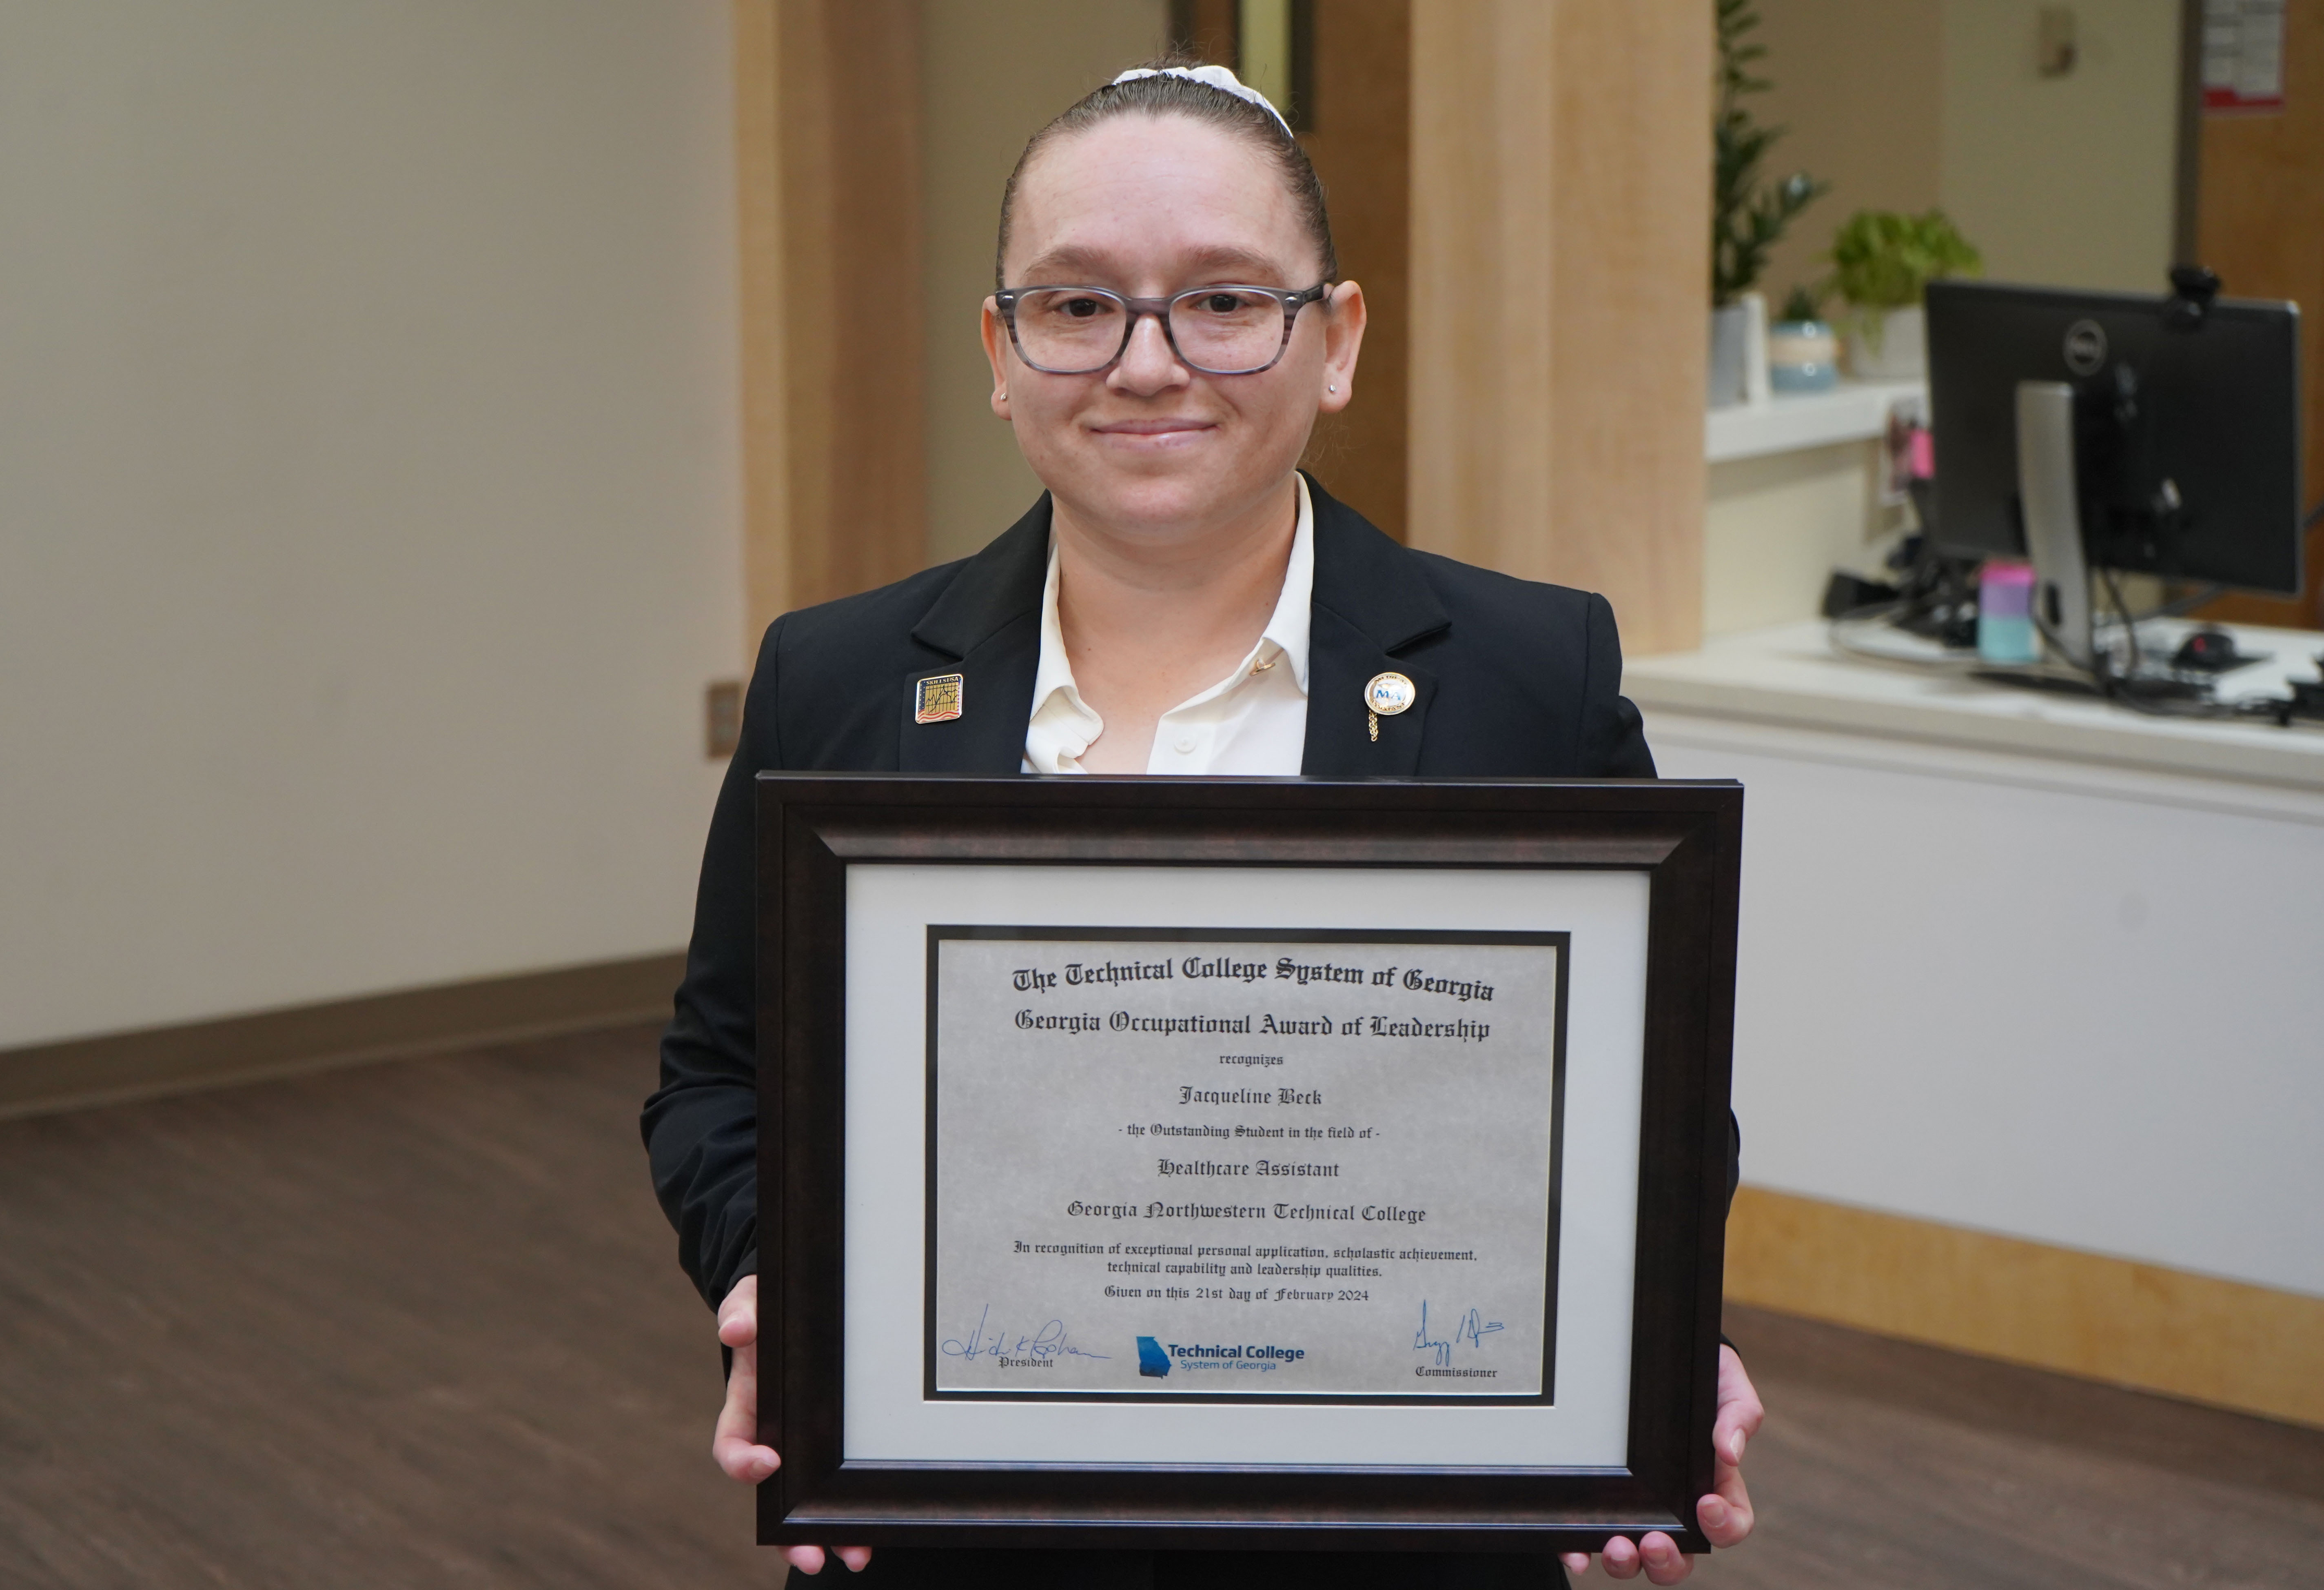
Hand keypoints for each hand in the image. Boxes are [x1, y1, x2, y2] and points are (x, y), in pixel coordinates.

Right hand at [713, 1275, 872, 1574]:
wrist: (799, 1306)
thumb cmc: (771, 1308)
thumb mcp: (754, 1299)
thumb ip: (742, 1310)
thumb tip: (737, 1328)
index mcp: (747, 1407)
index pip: (733, 1446)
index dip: (743, 1462)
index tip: (768, 1462)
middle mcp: (774, 1435)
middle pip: (775, 1496)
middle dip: (790, 1533)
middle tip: (811, 1558)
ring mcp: (806, 1445)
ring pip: (810, 1501)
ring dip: (830, 1534)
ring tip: (858, 1554)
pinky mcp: (837, 1445)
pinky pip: (842, 1484)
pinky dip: (856, 1508)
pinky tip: (880, 1528)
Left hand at [1560, 1344, 1761, 1583]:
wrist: (1652, 1354)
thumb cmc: (1698, 1376)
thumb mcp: (1726, 1385)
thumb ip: (1738, 1414)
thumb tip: (1730, 1451)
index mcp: (1712, 1486)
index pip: (1729, 1524)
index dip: (1724, 1526)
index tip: (1706, 1506)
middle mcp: (1674, 1506)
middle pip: (1679, 1555)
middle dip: (1668, 1561)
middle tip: (1655, 1542)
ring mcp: (1635, 1507)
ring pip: (1635, 1555)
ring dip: (1626, 1562)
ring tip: (1617, 1546)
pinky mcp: (1598, 1503)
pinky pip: (1587, 1538)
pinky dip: (1580, 1551)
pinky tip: (1574, 1554)